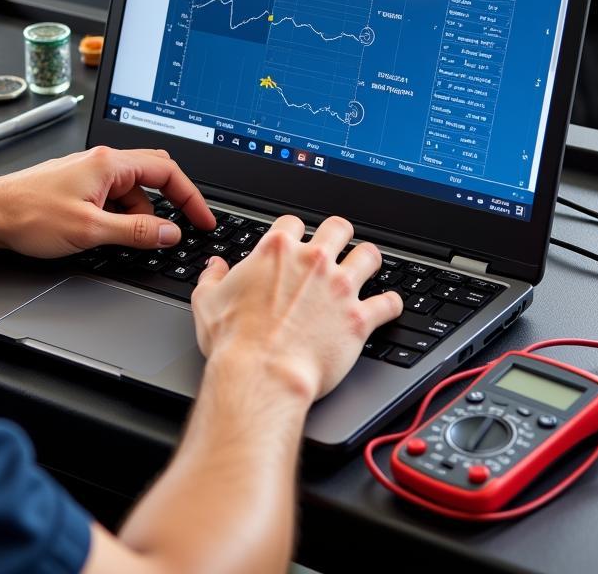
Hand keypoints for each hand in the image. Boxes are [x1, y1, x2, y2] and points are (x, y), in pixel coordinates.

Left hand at [0, 146, 214, 258]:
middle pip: (152, 177)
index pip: (167, 171)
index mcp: (109, 164)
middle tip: (177, 231)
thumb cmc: (28, 214)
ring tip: (122, 241)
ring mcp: (89, 173)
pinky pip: (112, 199)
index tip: (202, 219)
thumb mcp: (90, 230)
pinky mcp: (78, 186)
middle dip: (167, 206)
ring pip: (131, 193)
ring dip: (137, 217)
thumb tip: (169, 233)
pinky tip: (106, 236)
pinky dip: (118, 218)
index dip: (191, 197)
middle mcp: (101, 162)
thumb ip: (135, 233)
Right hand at [191, 214, 403, 403]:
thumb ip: (212, 277)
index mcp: (276, 251)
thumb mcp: (207, 301)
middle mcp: (313, 261)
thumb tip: (215, 267)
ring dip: (369, 260)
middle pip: (338, 227)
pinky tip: (388, 306)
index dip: (294, 232)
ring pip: (369, 256)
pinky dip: (391, 304)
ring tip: (367, 266)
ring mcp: (340, 287)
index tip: (295, 242)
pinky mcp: (359, 318)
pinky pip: (389, 303)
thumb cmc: (234, 340)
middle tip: (337, 246)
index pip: (293, 223)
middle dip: (339, 235)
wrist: (262, 374)